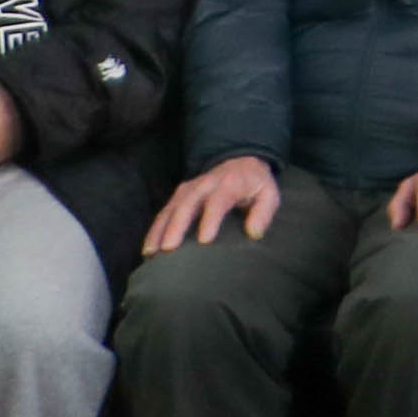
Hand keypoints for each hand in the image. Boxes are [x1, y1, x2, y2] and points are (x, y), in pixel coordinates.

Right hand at [151, 154, 285, 252]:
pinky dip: (154, 230)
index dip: (211, 219)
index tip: (204, 240)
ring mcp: (189, 189)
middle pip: (188, 204)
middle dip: (177, 226)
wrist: (239, 163)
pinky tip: (148, 250)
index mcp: (229, 183)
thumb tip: (254, 233)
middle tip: (169, 249)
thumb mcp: (269, 194)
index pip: (219, 200)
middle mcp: (205, 184)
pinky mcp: (179, 196)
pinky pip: (163, 213)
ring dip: (159, 230)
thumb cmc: (255, 185)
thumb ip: (264, 212)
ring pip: (170, 209)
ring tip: (152, 253)